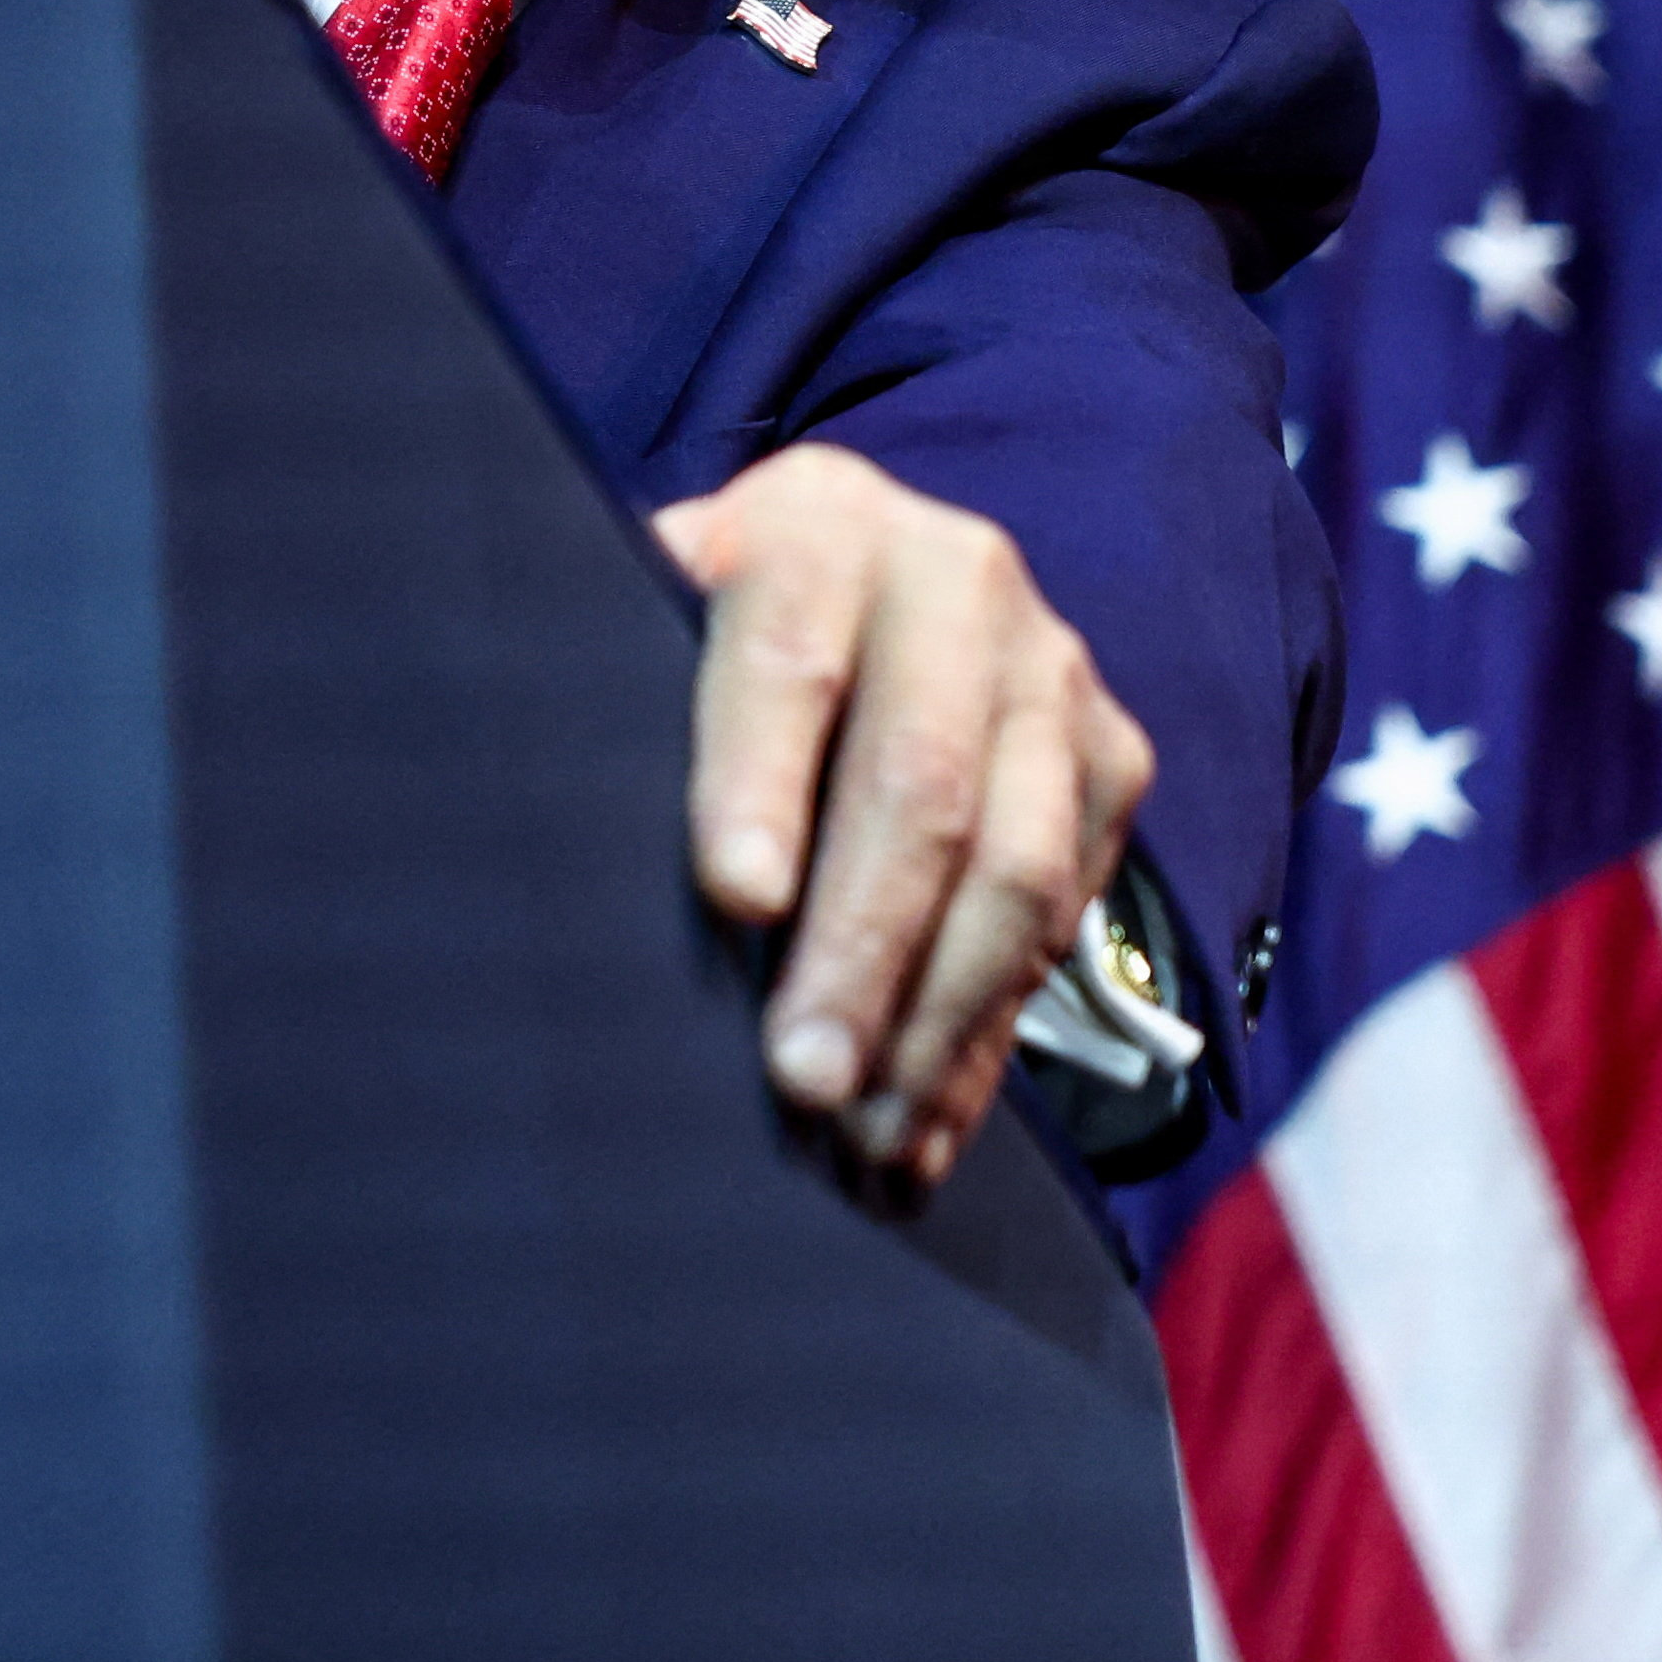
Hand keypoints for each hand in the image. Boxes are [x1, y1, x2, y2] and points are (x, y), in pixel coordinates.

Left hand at [660, 441, 1154, 1191]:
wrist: (865, 574)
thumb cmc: (714, 628)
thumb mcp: (654, 612)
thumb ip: (627, 691)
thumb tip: (554, 833)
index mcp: (814, 524)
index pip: (785, 657)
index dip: (758, 780)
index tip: (735, 897)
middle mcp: (955, 578)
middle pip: (920, 785)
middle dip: (860, 949)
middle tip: (802, 1079)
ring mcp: (1050, 668)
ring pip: (1015, 868)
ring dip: (935, 1022)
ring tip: (863, 1137)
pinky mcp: (1108, 756)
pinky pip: (1065, 916)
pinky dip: (989, 1035)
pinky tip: (926, 1120)